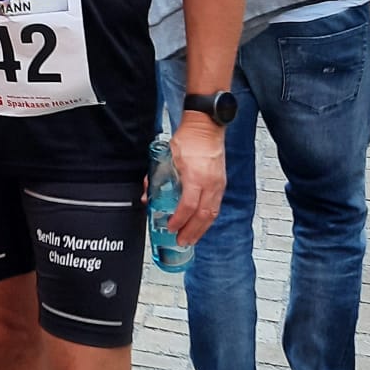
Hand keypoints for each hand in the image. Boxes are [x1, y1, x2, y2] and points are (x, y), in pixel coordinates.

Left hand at [167, 113, 226, 246]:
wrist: (206, 128)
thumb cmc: (187, 141)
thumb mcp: (166, 158)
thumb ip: (156, 179)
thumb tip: (148, 197)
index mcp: (195, 177)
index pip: (188, 205)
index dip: (179, 219)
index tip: (170, 227)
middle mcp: (210, 183)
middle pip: (203, 215)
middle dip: (192, 232)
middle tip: (181, 241)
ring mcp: (218, 184)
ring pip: (212, 214)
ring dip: (201, 229)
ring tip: (191, 239)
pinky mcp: (221, 184)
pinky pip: (215, 207)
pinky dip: (207, 219)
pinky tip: (200, 225)